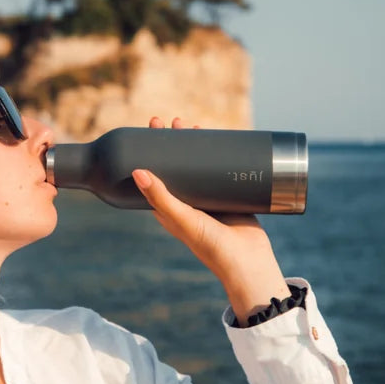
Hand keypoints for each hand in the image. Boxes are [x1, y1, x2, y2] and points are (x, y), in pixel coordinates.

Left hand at [132, 117, 290, 325]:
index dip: (151, 153)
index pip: (155, 176)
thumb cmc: (210, 246)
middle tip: (172, 121)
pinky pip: (222, 172)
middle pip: (177, 167)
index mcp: (170, 210)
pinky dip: (220, 156)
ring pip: (199, 167)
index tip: (150, 131)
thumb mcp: (182, 218)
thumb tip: (137, 172)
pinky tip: (222, 140)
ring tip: (193, 126)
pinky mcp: (230, 198)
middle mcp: (187, 204)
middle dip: (173, 144)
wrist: (247, 262)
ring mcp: (209, 200)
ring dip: (196, 146)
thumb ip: (161, 198)